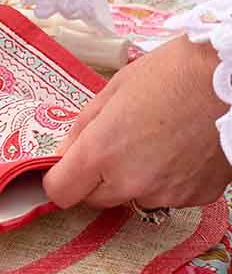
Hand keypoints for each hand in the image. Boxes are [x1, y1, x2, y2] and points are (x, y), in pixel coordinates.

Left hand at [43, 35, 231, 209]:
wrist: (229, 81)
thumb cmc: (168, 75)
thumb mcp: (113, 90)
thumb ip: (83, 127)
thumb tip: (65, 152)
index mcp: (102, 152)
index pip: (61, 192)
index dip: (58, 180)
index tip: (63, 166)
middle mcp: (132, 182)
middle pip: (95, 198)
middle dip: (93, 178)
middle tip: (110, 143)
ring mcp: (167, 194)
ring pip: (132, 198)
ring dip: (131, 179)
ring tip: (150, 140)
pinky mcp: (196, 198)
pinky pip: (166, 196)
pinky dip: (164, 180)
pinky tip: (176, 149)